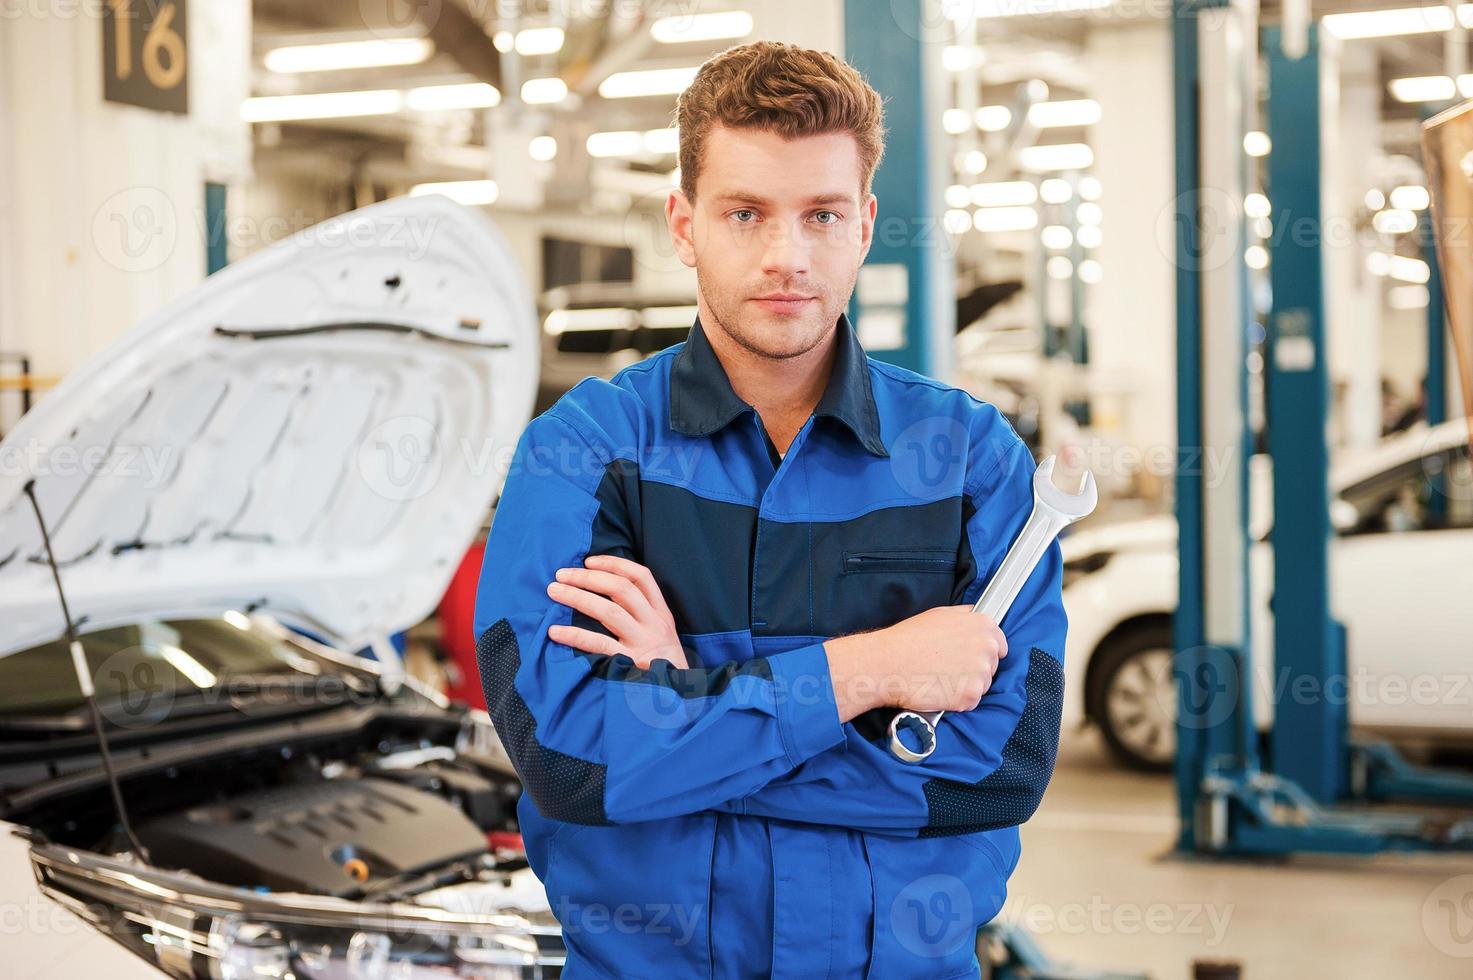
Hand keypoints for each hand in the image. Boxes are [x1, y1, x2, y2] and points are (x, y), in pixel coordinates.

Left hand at [545, 555, 689, 668]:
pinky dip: (574, 635)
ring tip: (554, 592)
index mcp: (662, 614)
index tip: (589, 561)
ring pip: (609, 611)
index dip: (613, 564)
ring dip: (577, 597)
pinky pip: (599, 645)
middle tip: (561, 575)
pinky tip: (554, 632)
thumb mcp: (661, 636)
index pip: (641, 577)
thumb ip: (640, 617)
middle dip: (588, 578)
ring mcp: (644, 644)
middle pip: (621, 589)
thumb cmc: (664, 667)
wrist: (680, 701)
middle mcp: (654, 624)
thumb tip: (600, 595)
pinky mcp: (630, 664)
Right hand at [825, 606, 1006, 721]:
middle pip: (991, 666)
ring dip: (966, 685)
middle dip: (974, 669)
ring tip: (940, 678)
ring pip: (982, 685)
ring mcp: (981, 674)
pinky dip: (957, 700)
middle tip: (948, 668)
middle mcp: (987, 648)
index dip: (983, 652)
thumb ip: (965, 616)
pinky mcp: (971, 696)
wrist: (888, 664)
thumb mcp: (940, 614)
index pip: (1000, 644)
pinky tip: (939, 690)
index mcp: (983, 626)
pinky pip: (970, 702)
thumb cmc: (909, 639)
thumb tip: (975, 617)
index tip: (971, 657)